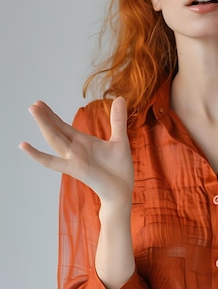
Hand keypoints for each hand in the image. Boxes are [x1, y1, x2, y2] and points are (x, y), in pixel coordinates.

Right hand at [19, 98, 133, 205]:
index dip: (52, 115)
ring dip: (44, 125)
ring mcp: (73, 159)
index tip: (40, 103)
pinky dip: (37, 155)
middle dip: (45, 117)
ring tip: (33, 111)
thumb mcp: (120, 139)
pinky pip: (52, 162)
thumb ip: (118, 120)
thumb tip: (120, 98)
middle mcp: (75, 150)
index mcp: (83, 142)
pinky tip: (25, 146)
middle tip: (34, 103)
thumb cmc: (119, 168)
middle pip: (55, 130)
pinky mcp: (75, 169)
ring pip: (54, 139)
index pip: (63, 126)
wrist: (122, 190)